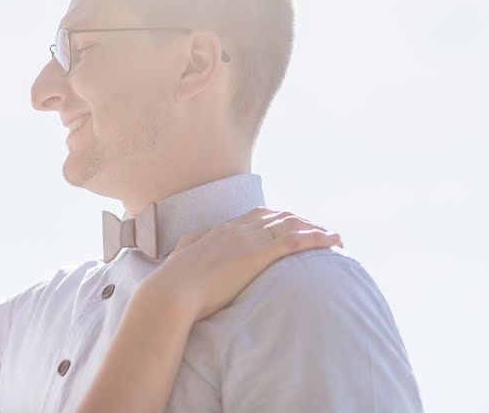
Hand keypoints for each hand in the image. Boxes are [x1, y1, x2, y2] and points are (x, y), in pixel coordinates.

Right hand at [144, 208, 340, 321]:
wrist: (172, 291)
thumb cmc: (175, 281)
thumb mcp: (182, 256)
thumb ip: (191, 245)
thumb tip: (191, 240)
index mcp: (221, 230)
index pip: (258, 215)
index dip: (279, 218)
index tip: (294, 225)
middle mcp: (238, 229)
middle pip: (279, 216)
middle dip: (303, 222)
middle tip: (320, 231)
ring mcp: (248, 240)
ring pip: (291, 225)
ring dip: (316, 229)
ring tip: (334, 238)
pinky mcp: (257, 255)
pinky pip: (295, 241)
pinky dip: (317, 239)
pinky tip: (333, 241)